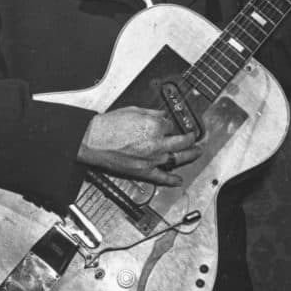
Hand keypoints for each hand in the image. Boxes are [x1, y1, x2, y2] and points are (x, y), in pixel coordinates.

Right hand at [77, 106, 201, 185]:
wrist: (91, 140)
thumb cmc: (108, 125)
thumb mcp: (134, 110)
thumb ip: (152, 113)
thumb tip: (163, 115)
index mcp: (155, 126)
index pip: (171, 125)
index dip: (172, 124)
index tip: (172, 124)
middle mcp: (157, 143)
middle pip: (182, 142)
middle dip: (192, 139)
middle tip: (198, 139)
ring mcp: (151, 159)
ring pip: (177, 158)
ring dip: (190, 156)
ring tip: (197, 152)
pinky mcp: (143, 171)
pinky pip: (161, 178)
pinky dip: (171, 180)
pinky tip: (179, 180)